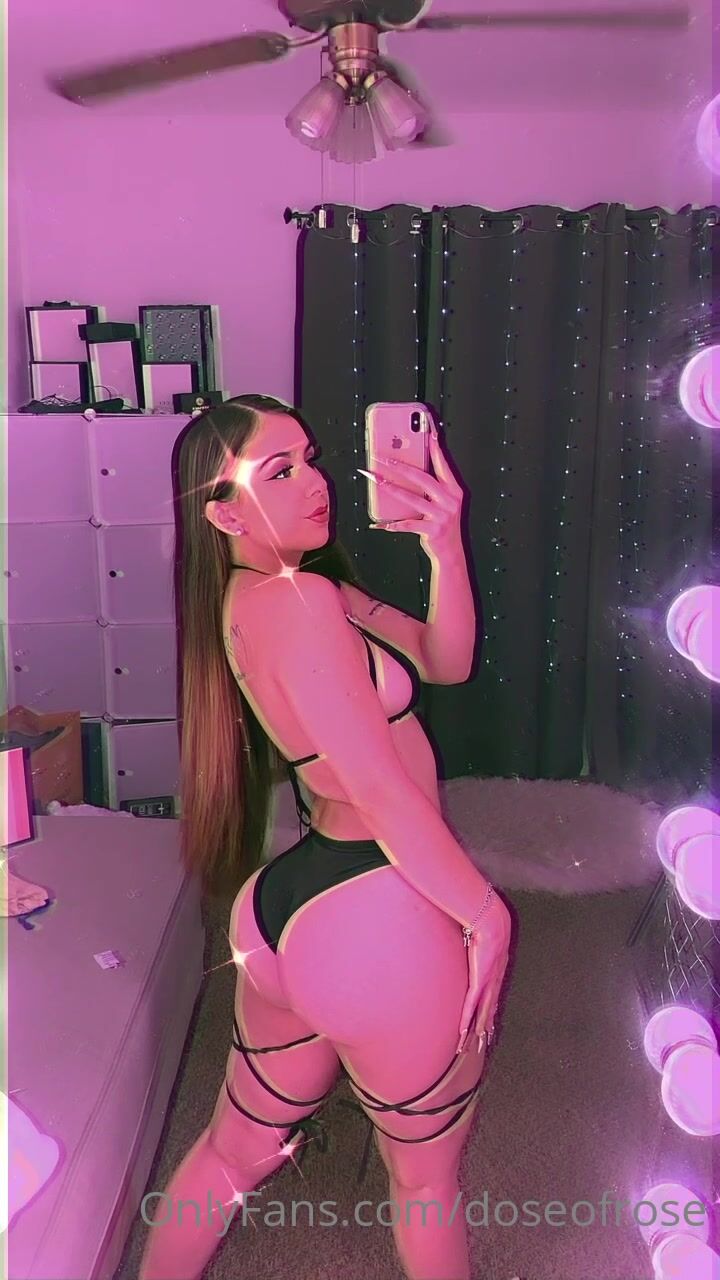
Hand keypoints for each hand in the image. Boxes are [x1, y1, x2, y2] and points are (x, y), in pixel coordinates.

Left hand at [364, 422, 463, 555]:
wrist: (451, 553)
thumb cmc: (443, 524)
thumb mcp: (443, 502)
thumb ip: (432, 487)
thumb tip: (407, 468)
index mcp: (453, 490)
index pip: (442, 463)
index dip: (434, 446)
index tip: (426, 430)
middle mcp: (450, 500)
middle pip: (422, 478)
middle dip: (400, 466)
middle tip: (383, 458)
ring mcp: (442, 516)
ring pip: (412, 499)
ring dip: (391, 488)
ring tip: (376, 480)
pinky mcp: (433, 531)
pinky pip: (408, 524)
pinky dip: (392, 524)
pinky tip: (380, 524)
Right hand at [456, 894, 510, 1054]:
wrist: (492, 923)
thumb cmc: (488, 925)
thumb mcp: (485, 936)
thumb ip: (479, 941)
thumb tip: (471, 937)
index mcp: (496, 972)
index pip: (492, 997)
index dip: (491, 1012)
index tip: (490, 1024)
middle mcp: (495, 982)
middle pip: (489, 1011)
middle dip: (486, 1028)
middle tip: (484, 1044)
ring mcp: (487, 984)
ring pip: (481, 1014)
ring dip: (477, 1031)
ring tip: (475, 1046)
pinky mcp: (478, 982)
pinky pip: (470, 1006)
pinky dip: (466, 1020)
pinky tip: (463, 1032)